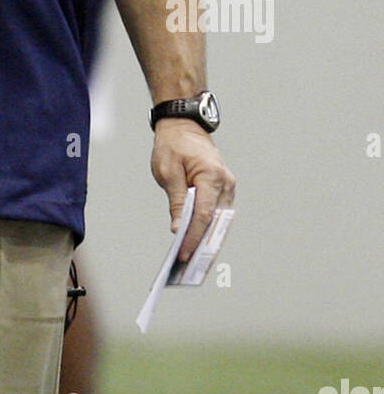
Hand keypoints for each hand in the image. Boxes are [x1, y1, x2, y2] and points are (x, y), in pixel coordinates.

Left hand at [151, 120, 235, 260]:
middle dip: (203, 245)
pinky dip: (209, 228)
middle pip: (216, 222)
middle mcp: (225, 183)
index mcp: (211, 176)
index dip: (194, 237)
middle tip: (190, 267)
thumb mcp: (168, 172)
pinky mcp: (224, 189)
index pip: (204, 215)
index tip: (183, 255)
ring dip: (208, 240)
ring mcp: (227, 186)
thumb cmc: (173, 145)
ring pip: (219, 221)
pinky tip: (198, 243)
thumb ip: (177, 201)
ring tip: (194, 261)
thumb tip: (179, 229)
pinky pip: (218, 214)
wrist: (184, 126)